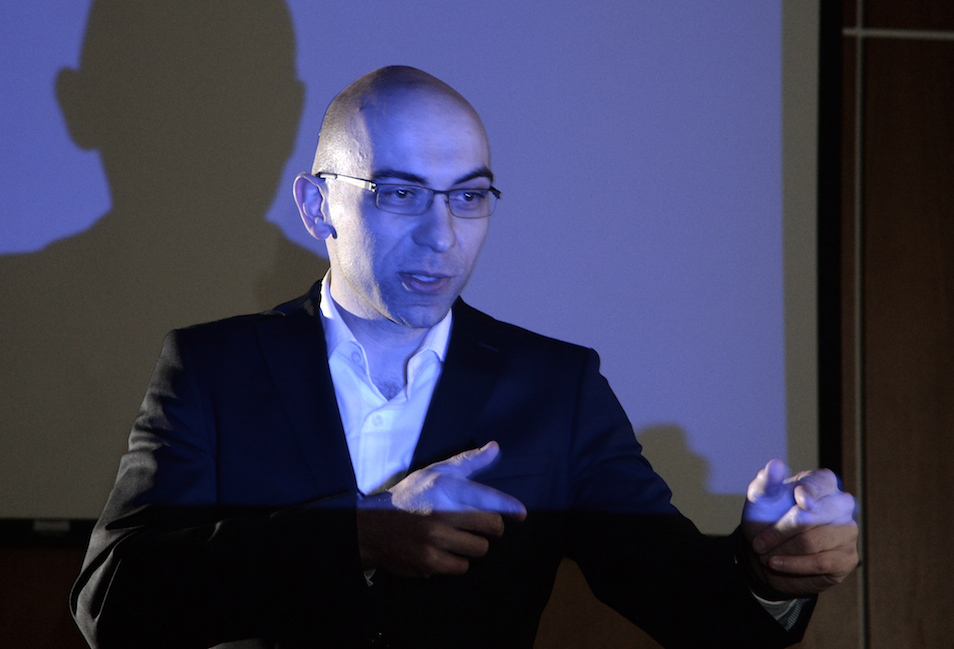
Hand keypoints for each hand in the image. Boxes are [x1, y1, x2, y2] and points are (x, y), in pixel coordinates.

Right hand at [356, 441, 526, 576]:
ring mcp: (435, 540)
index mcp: (445, 487)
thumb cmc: (410, 496)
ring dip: (473, 546)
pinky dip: (456, 561)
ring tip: (456, 538)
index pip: (487, 497)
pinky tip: (442, 551)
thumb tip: (495, 447)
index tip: (521, 514)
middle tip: (481, 525)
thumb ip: (468, 462)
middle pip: (491, 526)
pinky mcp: (429, 562)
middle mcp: (442, 513)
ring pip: (480, 549)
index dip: (509, 507)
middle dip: (491, 527)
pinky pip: (462, 567)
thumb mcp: (436, 472)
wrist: (372, 527)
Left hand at [742, 459, 857, 595]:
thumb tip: (775, 465)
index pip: (820, 484)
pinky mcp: (847, 558)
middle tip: (757, 543)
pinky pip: (820, 563)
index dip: (809, 491)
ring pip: (812, 542)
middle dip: (780, 531)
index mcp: (823, 482)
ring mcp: (848, 531)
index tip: (800, 500)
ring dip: (782, 550)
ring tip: (765, 554)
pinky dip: (793, 564)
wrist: (767, 552)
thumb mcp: (760, 498)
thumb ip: (767, 482)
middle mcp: (842, 504)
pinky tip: (776, 564)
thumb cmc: (766, 517)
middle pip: (812, 517)